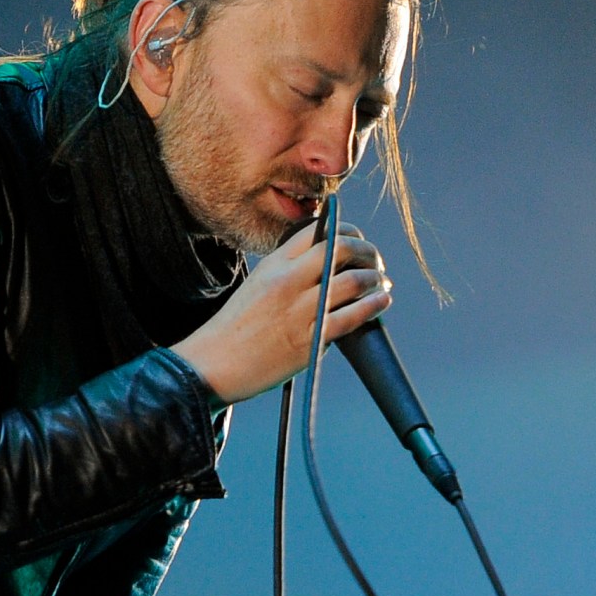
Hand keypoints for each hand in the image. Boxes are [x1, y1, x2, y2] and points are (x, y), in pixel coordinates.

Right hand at [169, 220, 391, 404]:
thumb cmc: (236, 328)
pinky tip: (381, 300)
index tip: (358, 239)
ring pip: (353, 281)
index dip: (348, 230)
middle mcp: (287, 281)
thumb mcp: (257, 285)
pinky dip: (374, 304)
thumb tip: (328, 262)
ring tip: (381, 282)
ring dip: (375, 279)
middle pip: (342, 249)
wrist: (213, 364)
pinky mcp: (310, 339)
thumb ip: (289, 271)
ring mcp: (299, 310)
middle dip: (368, 251)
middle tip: (376, 261)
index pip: (319, 231)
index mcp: (273, 264)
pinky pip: (352, 316)